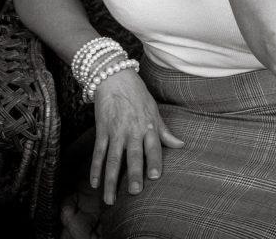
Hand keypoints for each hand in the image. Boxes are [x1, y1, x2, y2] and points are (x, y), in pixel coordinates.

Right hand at [91, 68, 184, 204]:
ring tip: (110, 199)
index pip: (153, 146)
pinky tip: (94, 183)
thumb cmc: (138, 94)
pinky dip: (95, 168)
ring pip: (113, 159)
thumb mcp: (154, 110)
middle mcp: (132, 130)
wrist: (115, 77)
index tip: (155, 176)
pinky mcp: (102, 130)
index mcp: (148, 126)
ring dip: (111, 180)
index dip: (154, 161)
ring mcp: (116, 131)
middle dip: (133, 173)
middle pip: (133, 155)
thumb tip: (181, 145)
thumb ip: (165, 131)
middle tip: (134, 192)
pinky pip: (98, 152)